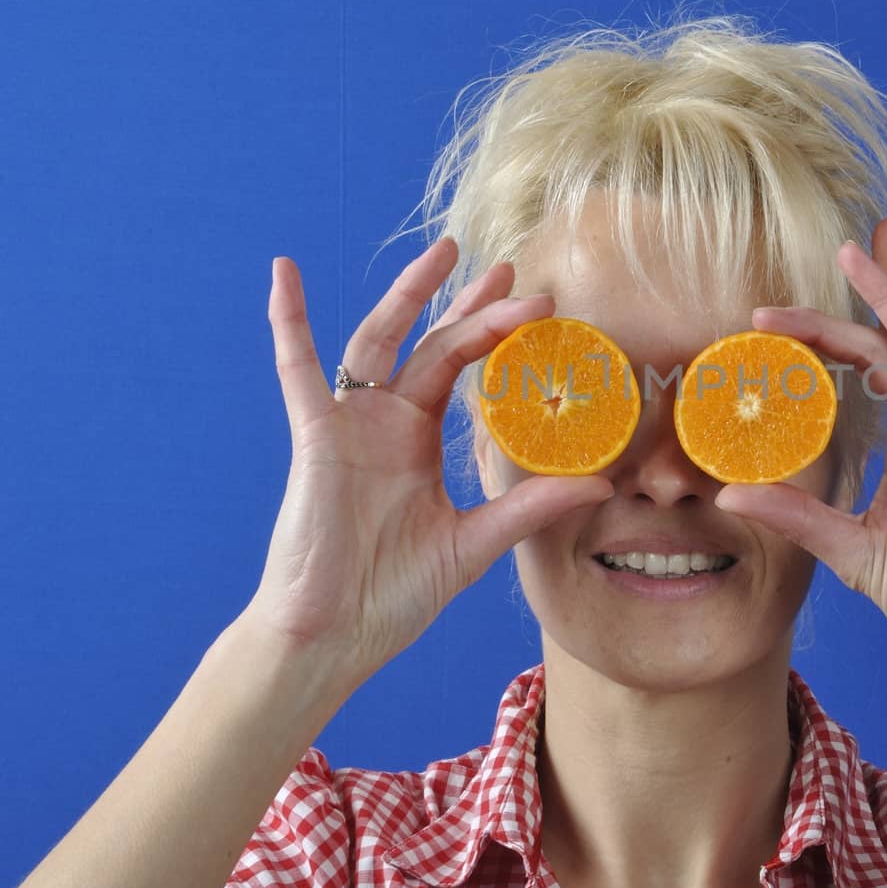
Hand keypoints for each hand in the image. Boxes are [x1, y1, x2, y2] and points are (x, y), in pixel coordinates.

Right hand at [248, 239, 611, 696]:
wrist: (333, 636)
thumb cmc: (392, 595)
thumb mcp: (475, 544)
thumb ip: (529, 508)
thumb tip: (601, 485)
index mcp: (418, 442)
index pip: (462, 369)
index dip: (497, 334)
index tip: (542, 306)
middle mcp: (385, 423)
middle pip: (431, 344)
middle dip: (469, 304)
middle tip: (511, 266)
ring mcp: (349, 425)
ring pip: (380, 341)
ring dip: (408, 294)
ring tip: (444, 252)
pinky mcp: (315, 437)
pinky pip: (297, 370)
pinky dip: (289, 321)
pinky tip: (285, 273)